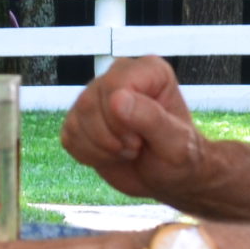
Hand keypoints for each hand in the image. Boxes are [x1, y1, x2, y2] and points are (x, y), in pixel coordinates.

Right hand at [61, 56, 212, 205]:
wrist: (168, 178)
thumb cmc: (181, 157)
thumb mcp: (176, 144)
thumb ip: (151, 119)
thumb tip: (117, 99)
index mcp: (148, 71)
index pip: (114, 86)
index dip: (120, 120)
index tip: (141, 139)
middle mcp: (119, 76)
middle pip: (89, 102)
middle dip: (110, 138)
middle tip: (135, 148)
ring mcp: (97, 96)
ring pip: (76, 120)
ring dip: (100, 148)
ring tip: (125, 151)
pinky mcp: (81, 119)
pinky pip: (68, 136)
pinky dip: (88, 155)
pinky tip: (110, 155)